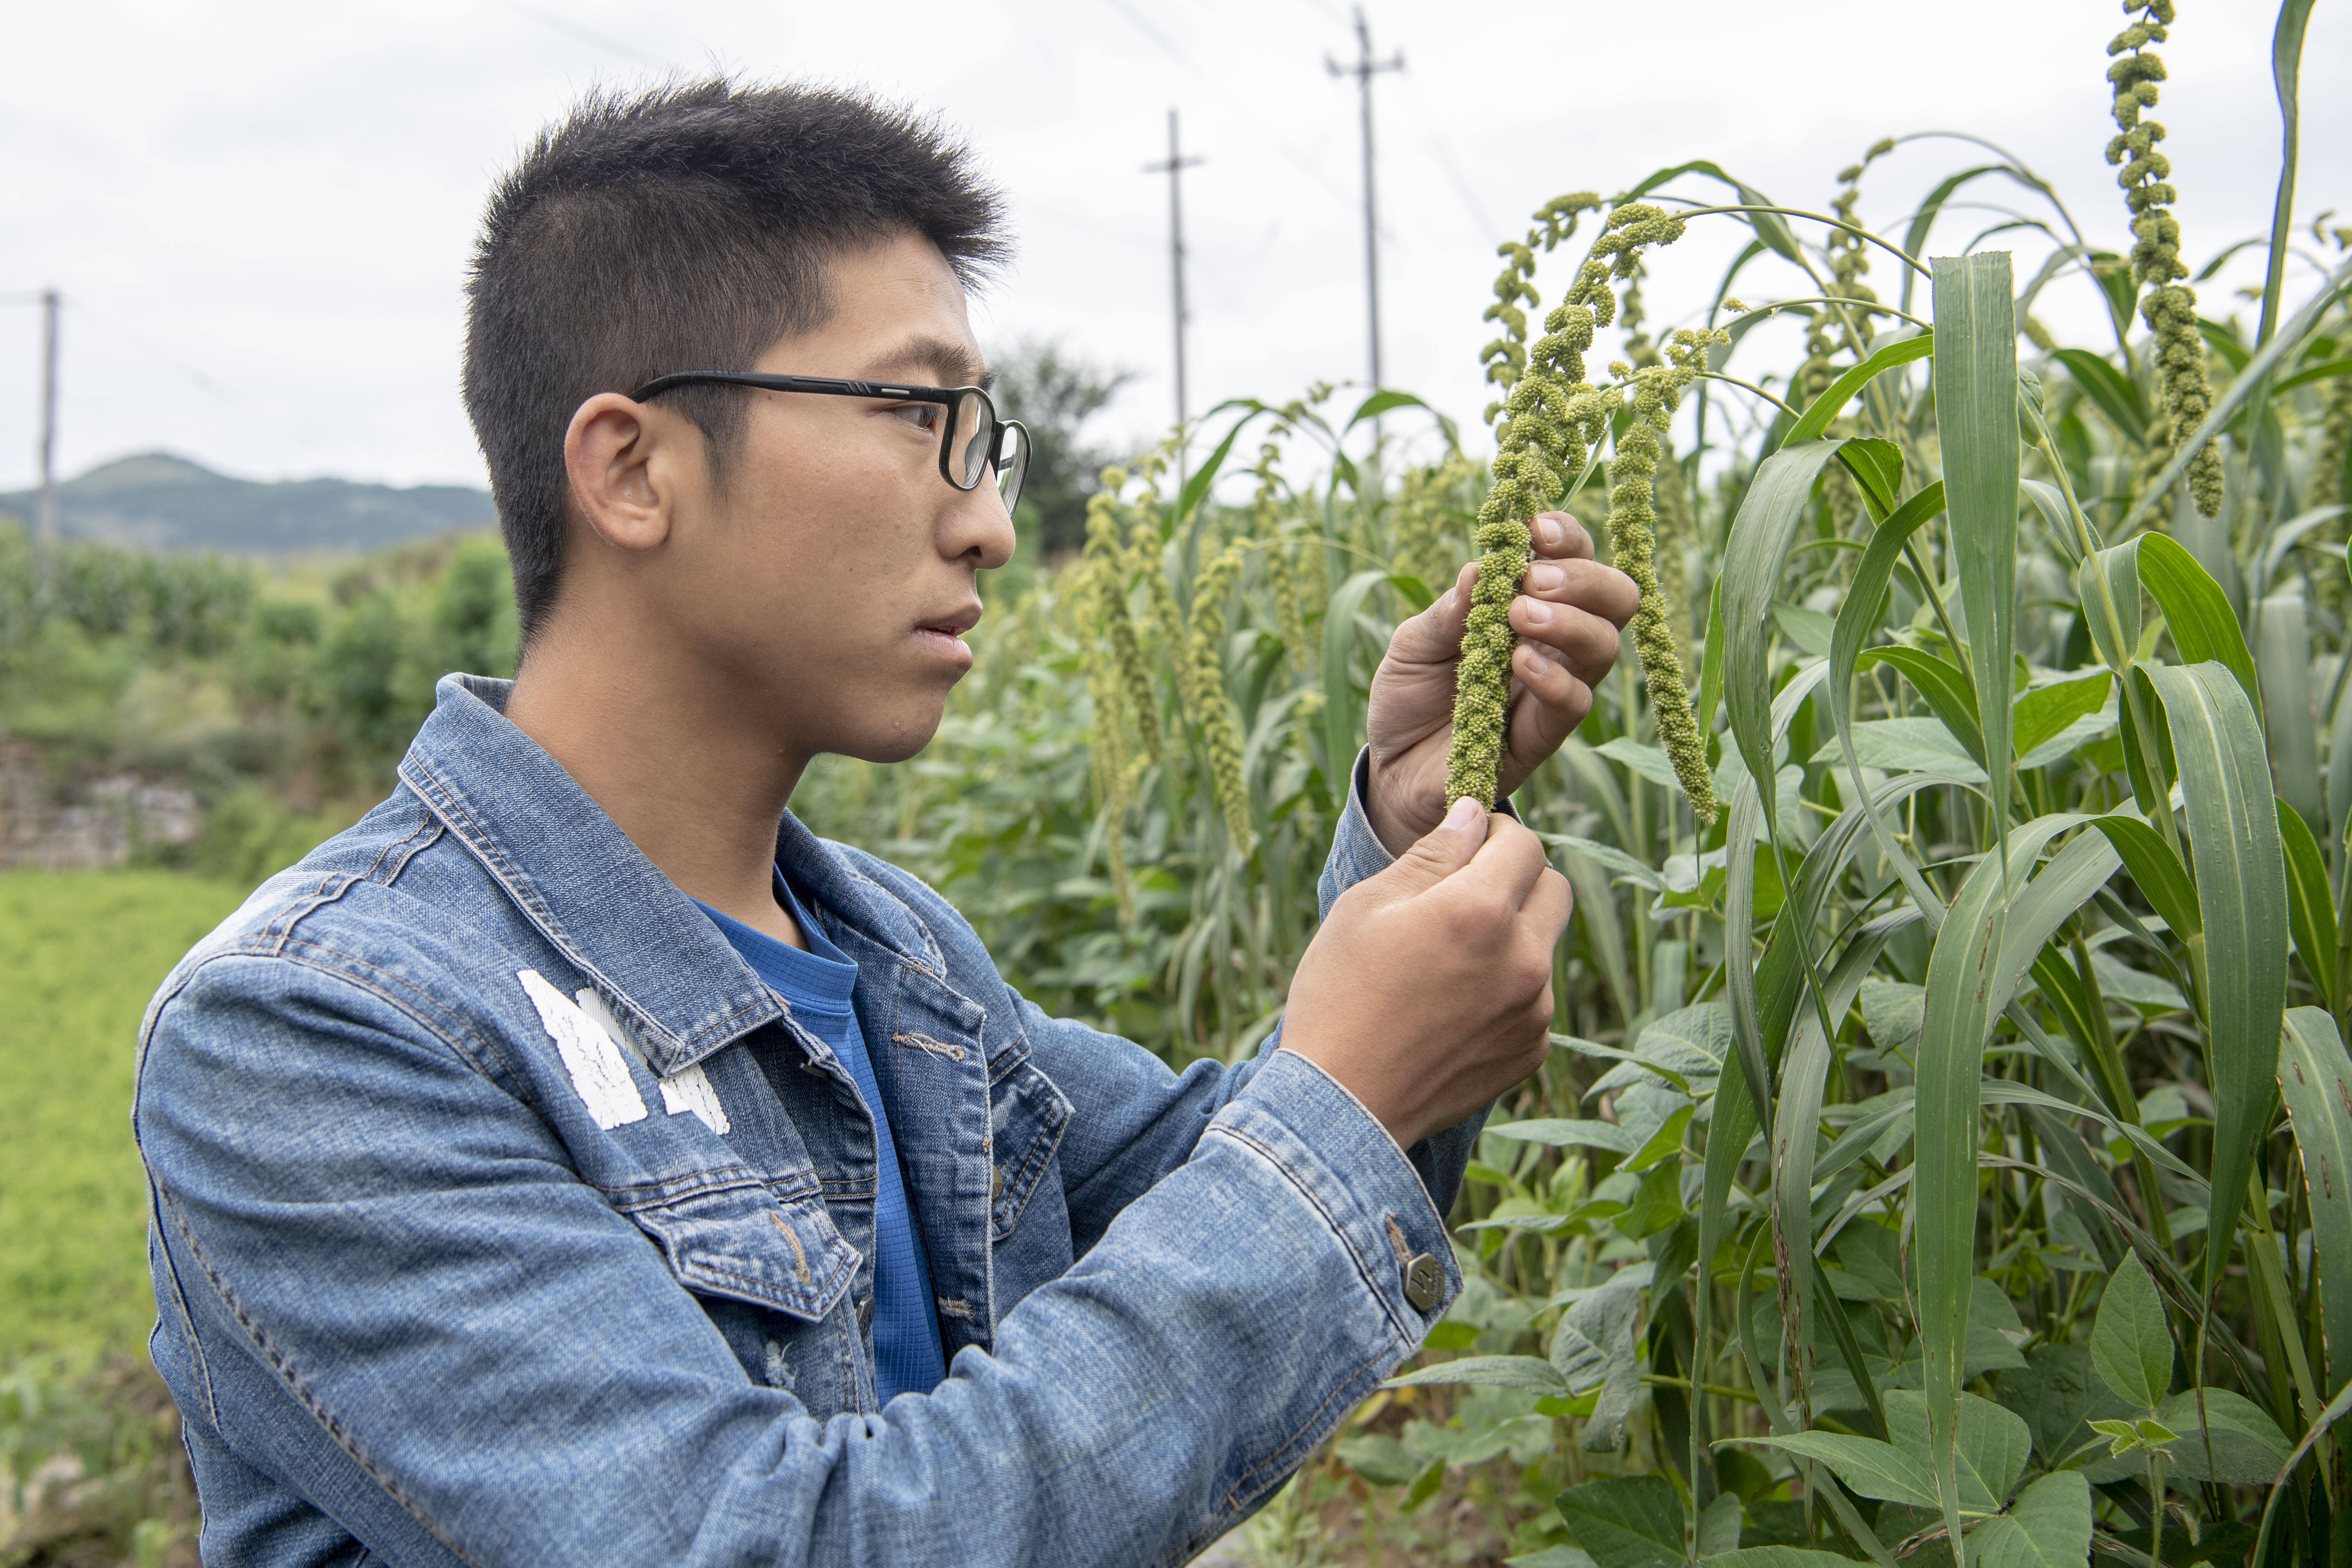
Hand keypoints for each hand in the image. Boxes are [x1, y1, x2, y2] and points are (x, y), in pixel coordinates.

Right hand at [1281, 797, 1570, 1148]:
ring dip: (1511, 936)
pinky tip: (1452, 1006)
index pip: (1524, 841)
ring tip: (1447, 962)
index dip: (1492, 834)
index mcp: (1480, 911)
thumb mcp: (1367, 906)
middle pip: (1554, 887)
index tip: (1463, 846)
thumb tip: (1472, 816)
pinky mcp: (1531, 1051)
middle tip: (1462, 895)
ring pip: (1544, 945)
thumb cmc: (1340, 996)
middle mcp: (1523, 959)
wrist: (1340, 1107)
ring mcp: (1533, 1011)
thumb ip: (1432, 855)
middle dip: (1517, 878)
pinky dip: (1506, 989)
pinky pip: (1534, 998)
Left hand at [1362, 512, 1638, 856]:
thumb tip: (1481, 568)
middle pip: (1614, 598)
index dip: (1566, 536)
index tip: (1533, 528)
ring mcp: (1555, 688)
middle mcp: (1556, 643)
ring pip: (1604, 646)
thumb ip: (1447, 611)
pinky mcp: (1543, 735)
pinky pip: (1575, 703)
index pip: (1574, 558)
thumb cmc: (1410, 695)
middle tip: (1532, 579)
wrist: (1393, 768)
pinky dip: (1553, 678)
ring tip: (1521, 615)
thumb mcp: (1412, 644)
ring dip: (1569, 622)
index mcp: (1529, 604)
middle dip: (1583, 577)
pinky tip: (1520, 662)